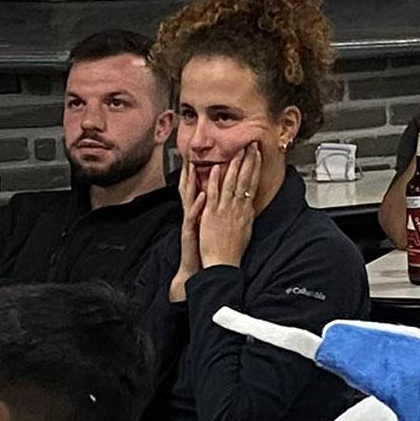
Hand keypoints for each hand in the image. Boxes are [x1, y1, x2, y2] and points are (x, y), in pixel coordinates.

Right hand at [169, 158, 207, 299]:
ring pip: (190, 197)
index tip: (211, 154)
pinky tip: (201, 195)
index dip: (206, 170)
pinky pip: (193, 216)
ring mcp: (191, 221)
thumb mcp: (213, 225)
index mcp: (201, 210)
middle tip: (197, 151)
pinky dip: (197, 205)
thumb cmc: (207, 248)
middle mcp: (194, 213)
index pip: (203, 186)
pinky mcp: (190, 231)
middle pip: (192, 187)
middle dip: (194, 169)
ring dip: (194, 181)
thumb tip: (229, 199)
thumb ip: (217, 210)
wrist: (198, 269)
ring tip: (197, 167)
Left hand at [197, 145, 267, 271]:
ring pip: (232, 183)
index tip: (257, 154)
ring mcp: (225, 210)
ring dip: (236, 166)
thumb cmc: (233, 251)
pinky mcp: (212, 215)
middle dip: (249, 160)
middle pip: (245, 180)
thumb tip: (249, 204)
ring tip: (239, 150)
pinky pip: (215, 194)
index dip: (255, 168)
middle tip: (252, 144)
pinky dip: (216, 181)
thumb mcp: (245, 230)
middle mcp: (238, 208)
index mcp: (246, 211)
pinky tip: (217, 168)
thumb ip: (246, 214)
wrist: (223, 264)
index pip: (252, 184)